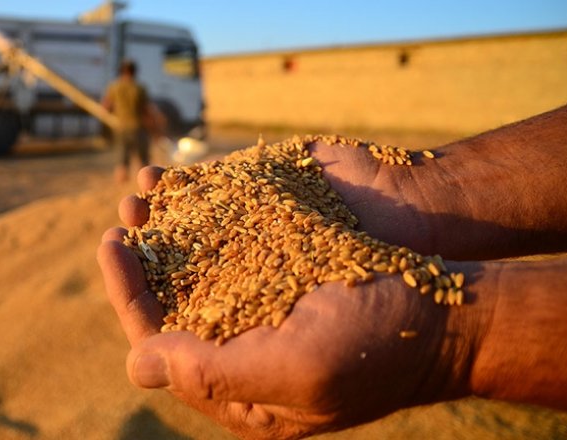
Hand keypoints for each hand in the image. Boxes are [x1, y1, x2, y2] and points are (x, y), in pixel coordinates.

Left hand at [97, 168, 477, 438]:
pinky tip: (180, 182)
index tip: (113, 247)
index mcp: (237, 384)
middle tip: (122, 219)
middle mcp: (241, 341)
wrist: (452, 306)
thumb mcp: (300, 371)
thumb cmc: (381, 344)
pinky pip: (227, 235)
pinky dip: (199, 207)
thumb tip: (135, 364)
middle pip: (167, 303)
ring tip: (142, 194)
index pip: (161, 346)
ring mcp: (260, 298)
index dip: (129, 297)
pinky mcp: (281, 260)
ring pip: (191, 265)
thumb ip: (215, 373)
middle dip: (139, 261)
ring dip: (162, 229)